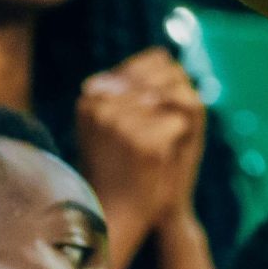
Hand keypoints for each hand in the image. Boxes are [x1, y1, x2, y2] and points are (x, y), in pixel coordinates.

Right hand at [73, 47, 207, 262]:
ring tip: (156, 143)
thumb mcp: (108, 124)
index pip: (139, 66)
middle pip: (157, 83)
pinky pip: (178, 123)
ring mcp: (123, 123)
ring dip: (171, 120)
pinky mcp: (147, 143)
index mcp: (89, 98)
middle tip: (158, 129)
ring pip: (169, 102)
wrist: (114, 213)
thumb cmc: (112, 167)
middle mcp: (102, 106)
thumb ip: (126, 91)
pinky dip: (177, 138)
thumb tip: (161, 55)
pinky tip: (160, 156)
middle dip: (167, 101)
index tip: (156, 107)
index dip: (158, 82)